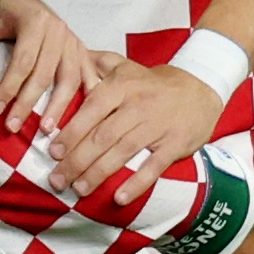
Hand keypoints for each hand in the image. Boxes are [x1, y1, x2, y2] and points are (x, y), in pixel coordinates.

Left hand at [0, 0, 105, 137]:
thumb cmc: (0, 14)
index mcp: (36, 20)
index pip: (23, 61)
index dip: (10, 87)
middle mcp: (59, 31)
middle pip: (46, 73)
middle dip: (28, 103)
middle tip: (13, 127)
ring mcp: (73, 41)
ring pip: (70, 78)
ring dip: (58, 106)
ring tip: (47, 130)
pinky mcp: (82, 51)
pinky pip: (88, 76)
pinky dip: (87, 96)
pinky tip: (83, 117)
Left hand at [51, 61, 226, 209]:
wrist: (202, 87)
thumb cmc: (152, 83)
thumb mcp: (125, 66)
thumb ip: (96, 63)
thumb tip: (69, 56)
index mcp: (122, 86)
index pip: (91, 110)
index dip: (71, 132)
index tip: (52, 152)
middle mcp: (139, 105)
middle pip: (103, 136)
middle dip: (76, 160)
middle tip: (56, 179)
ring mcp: (159, 125)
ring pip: (123, 151)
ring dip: (98, 173)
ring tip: (78, 189)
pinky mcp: (176, 143)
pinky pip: (154, 165)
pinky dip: (137, 183)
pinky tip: (120, 198)